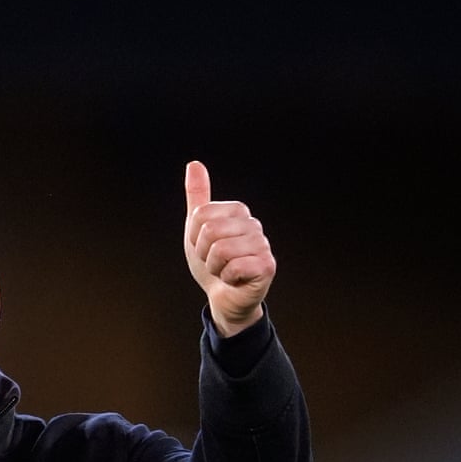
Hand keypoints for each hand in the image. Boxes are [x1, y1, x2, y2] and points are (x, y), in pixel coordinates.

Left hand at [183, 160, 273, 336]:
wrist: (223, 298)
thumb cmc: (212, 264)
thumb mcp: (197, 230)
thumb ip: (197, 197)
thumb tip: (194, 164)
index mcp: (238, 211)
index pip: (200, 215)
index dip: (194, 238)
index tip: (204, 248)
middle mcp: (253, 223)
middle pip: (209, 231)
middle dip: (203, 254)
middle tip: (214, 263)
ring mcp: (262, 244)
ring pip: (220, 250)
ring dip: (215, 268)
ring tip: (225, 271)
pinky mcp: (266, 266)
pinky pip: (234, 267)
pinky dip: (227, 279)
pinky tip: (235, 280)